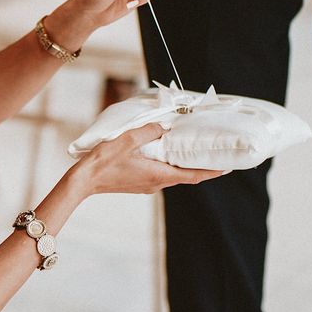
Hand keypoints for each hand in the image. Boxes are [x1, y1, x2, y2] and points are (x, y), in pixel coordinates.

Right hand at [72, 124, 222, 195]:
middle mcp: (156, 183)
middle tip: (212, 154)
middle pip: (185, 176)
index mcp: (158, 175)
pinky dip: (168, 165)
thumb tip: (164, 126)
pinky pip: (160, 174)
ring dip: (182, 165)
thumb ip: (148, 131)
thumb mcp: (127, 140)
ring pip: (172, 175)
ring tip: (190, 150)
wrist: (84, 180)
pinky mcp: (139, 183)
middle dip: (200, 166)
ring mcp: (147, 185)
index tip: (227, 168)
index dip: (211, 172)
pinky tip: (164, 153)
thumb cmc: (104, 162)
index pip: (193, 176)